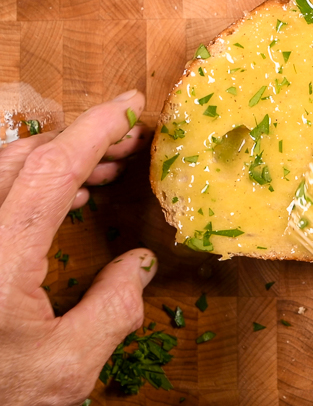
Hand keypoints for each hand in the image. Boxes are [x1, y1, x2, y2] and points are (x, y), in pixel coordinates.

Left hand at [0, 90, 155, 404]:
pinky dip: (34, 182)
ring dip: (58, 159)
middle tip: (128, 141)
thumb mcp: (67, 367)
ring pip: (4, 170)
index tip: (129, 106)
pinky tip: (68, 197)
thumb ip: (112, 310)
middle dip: (81, 139)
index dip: (95, 130)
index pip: (52, 169)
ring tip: (106, 167)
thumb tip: (138, 264)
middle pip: (22, 158)